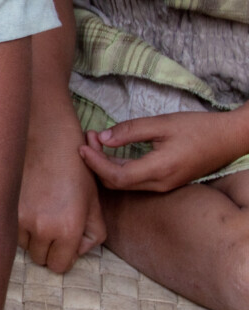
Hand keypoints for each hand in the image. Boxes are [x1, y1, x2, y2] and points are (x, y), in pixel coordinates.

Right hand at [19, 118, 104, 270]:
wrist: (47, 138)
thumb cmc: (75, 167)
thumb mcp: (94, 201)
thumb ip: (92, 233)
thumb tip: (76, 251)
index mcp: (69, 228)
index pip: (60, 266)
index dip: (64, 257)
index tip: (65, 244)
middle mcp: (43, 228)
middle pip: (41, 259)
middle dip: (48, 247)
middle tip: (54, 224)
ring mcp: (21, 218)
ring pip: (24, 245)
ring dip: (32, 235)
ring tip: (41, 210)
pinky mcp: (6, 208)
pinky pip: (12, 229)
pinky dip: (19, 223)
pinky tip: (29, 203)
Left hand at [79, 110, 248, 192]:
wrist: (228, 139)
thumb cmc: (198, 128)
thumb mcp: (163, 123)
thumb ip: (131, 130)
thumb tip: (103, 138)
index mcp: (159, 170)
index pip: (116, 176)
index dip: (95, 163)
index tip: (81, 145)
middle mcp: (159, 185)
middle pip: (116, 183)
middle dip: (96, 163)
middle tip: (87, 139)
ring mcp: (163, 186)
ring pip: (125, 183)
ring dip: (106, 165)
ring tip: (96, 141)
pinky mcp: (165, 183)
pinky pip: (135, 181)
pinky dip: (119, 168)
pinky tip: (112, 151)